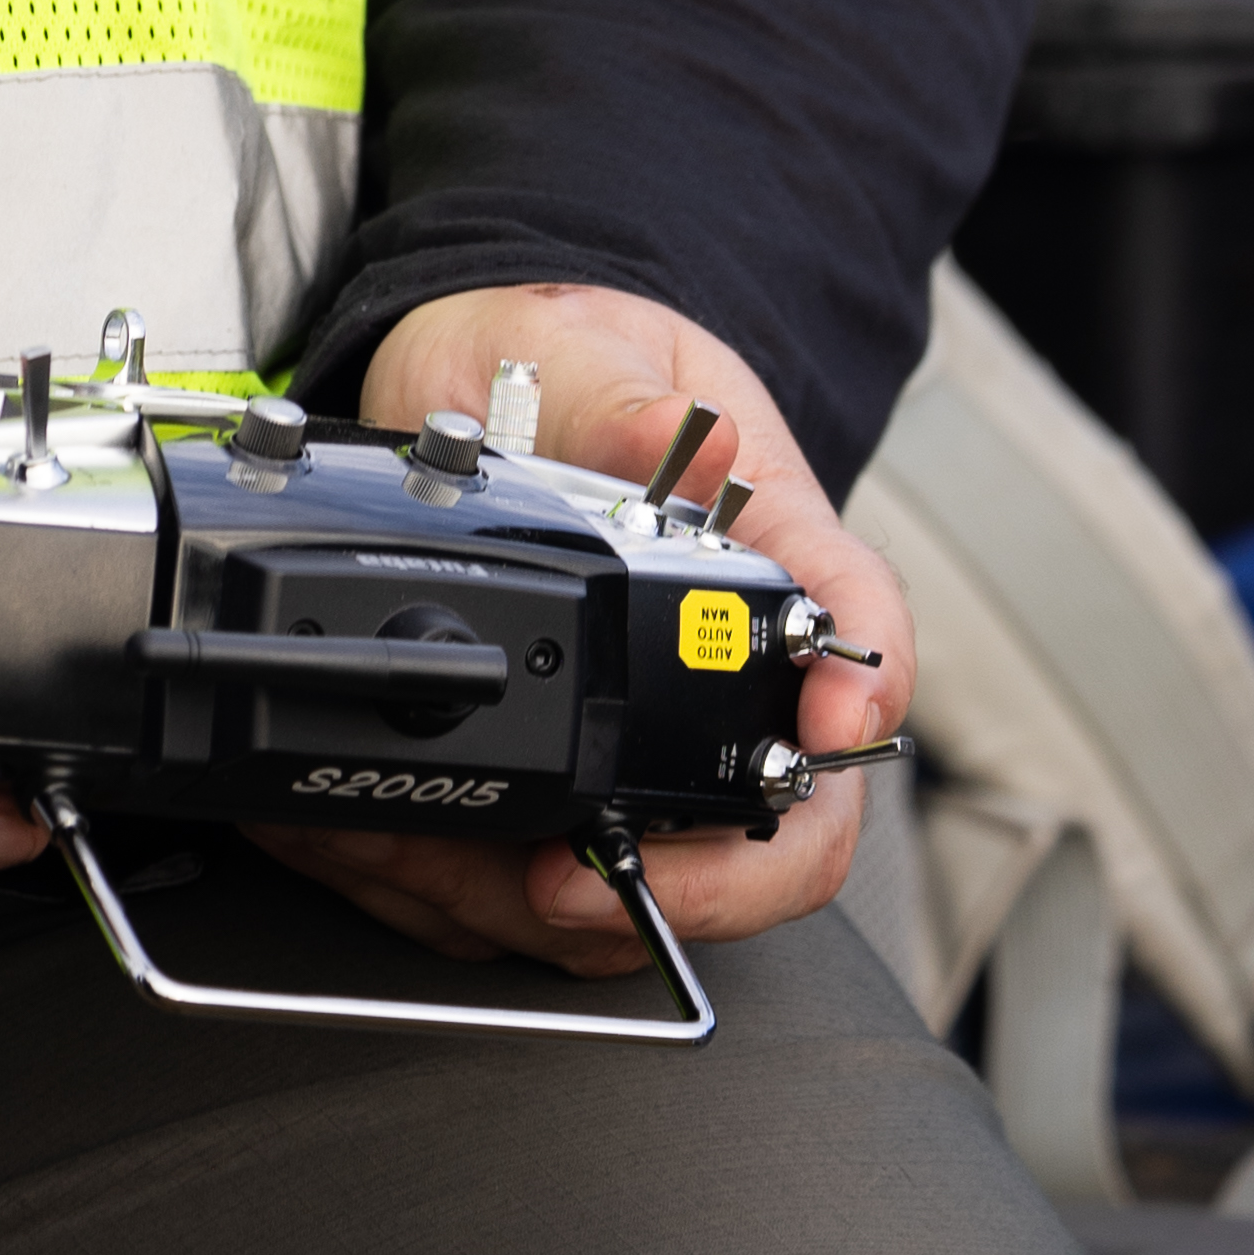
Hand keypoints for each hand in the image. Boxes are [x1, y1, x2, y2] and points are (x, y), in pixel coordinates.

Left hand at [245, 282, 915, 979]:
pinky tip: (391, 850)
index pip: (862, 632)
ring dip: (553, 906)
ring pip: (664, 877)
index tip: (827, 725)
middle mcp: (727, 665)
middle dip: (700, 882)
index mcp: (767, 548)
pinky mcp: (579, 778)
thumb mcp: (581, 348)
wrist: (468, 379)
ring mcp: (659, 735)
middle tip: (580, 882)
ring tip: (432, 862)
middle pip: (790, 818)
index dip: (861, 693)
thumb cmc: (554, 362)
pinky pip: (559, 882)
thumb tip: (697, 433)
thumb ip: (625, 397)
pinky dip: (469, 892)